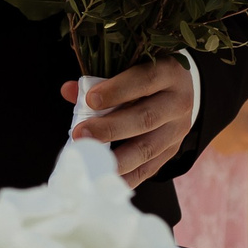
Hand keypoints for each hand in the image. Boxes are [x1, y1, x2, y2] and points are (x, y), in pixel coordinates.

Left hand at [59, 58, 192, 187]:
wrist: (178, 92)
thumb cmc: (144, 77)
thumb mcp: (129, 69)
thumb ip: (99, 79)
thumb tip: (69, 91)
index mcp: (169, 72)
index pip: (145, 80)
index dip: (117, 91)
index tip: (91, 100)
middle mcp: (178, 102)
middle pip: (145, 118)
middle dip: (110, 129)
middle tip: (80, 134)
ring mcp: (177, 130)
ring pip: (147, 147)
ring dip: (115, 157)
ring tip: (89, 160)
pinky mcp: (171, 151)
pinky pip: (149, 169)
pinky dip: (126, 177)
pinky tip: (104, 178)